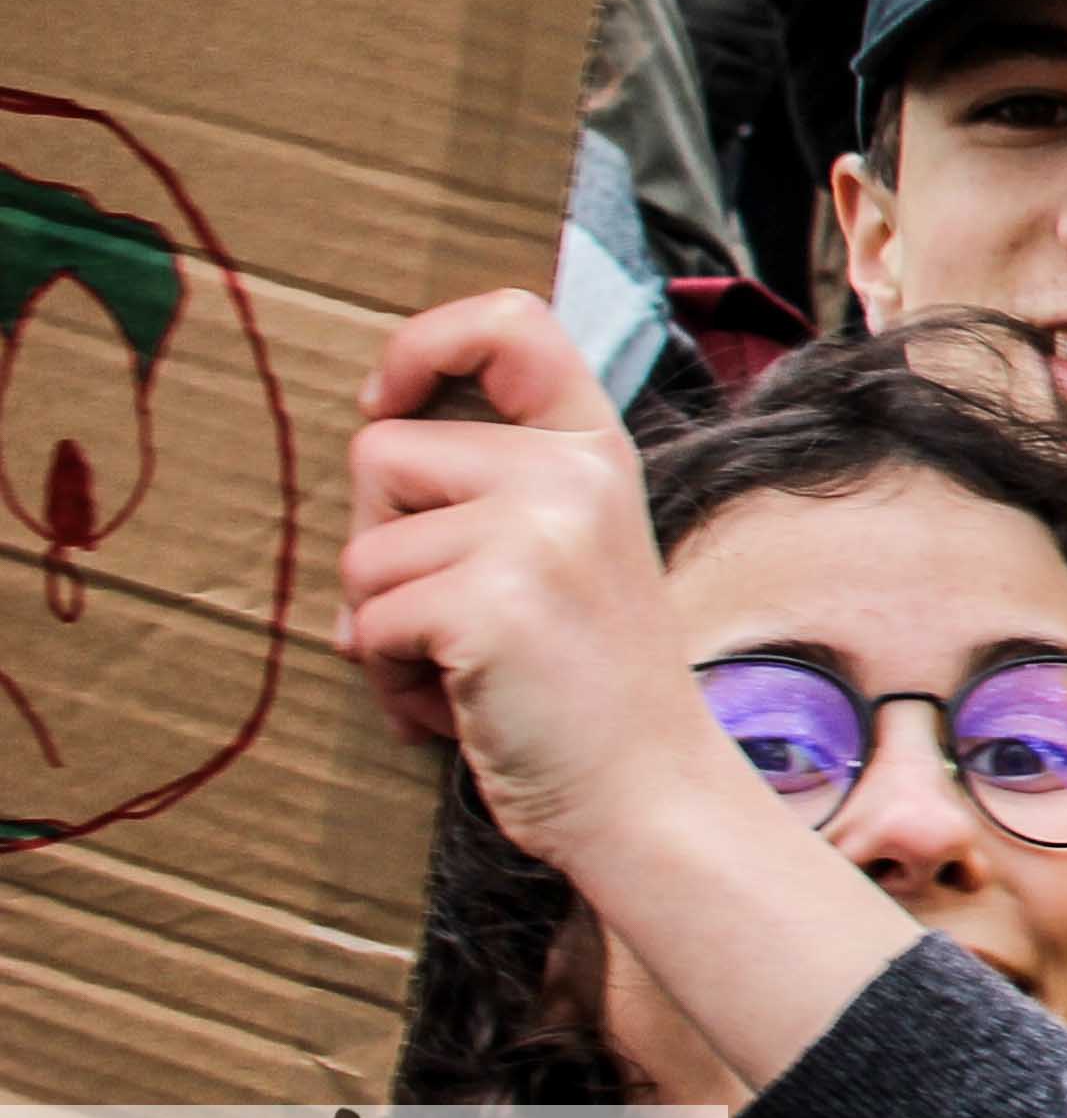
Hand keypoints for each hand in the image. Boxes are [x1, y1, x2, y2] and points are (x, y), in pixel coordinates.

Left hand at [332, 293, 730, 872]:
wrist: (651, 793)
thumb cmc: (592, 686)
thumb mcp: (572, 547)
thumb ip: (501, 485)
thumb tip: (374, 439)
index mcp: (597, 450)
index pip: (509, 324)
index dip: (422, 345)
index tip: (386, 401)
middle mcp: (574, 472)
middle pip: (384, 451)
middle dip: (384, 540)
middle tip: (454, 612)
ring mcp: (536, 533)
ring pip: (364, 549)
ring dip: (384, 626)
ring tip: (462, 670)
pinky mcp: (490, 601)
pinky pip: (369, 620)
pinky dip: (392, 678)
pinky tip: (460, 704)